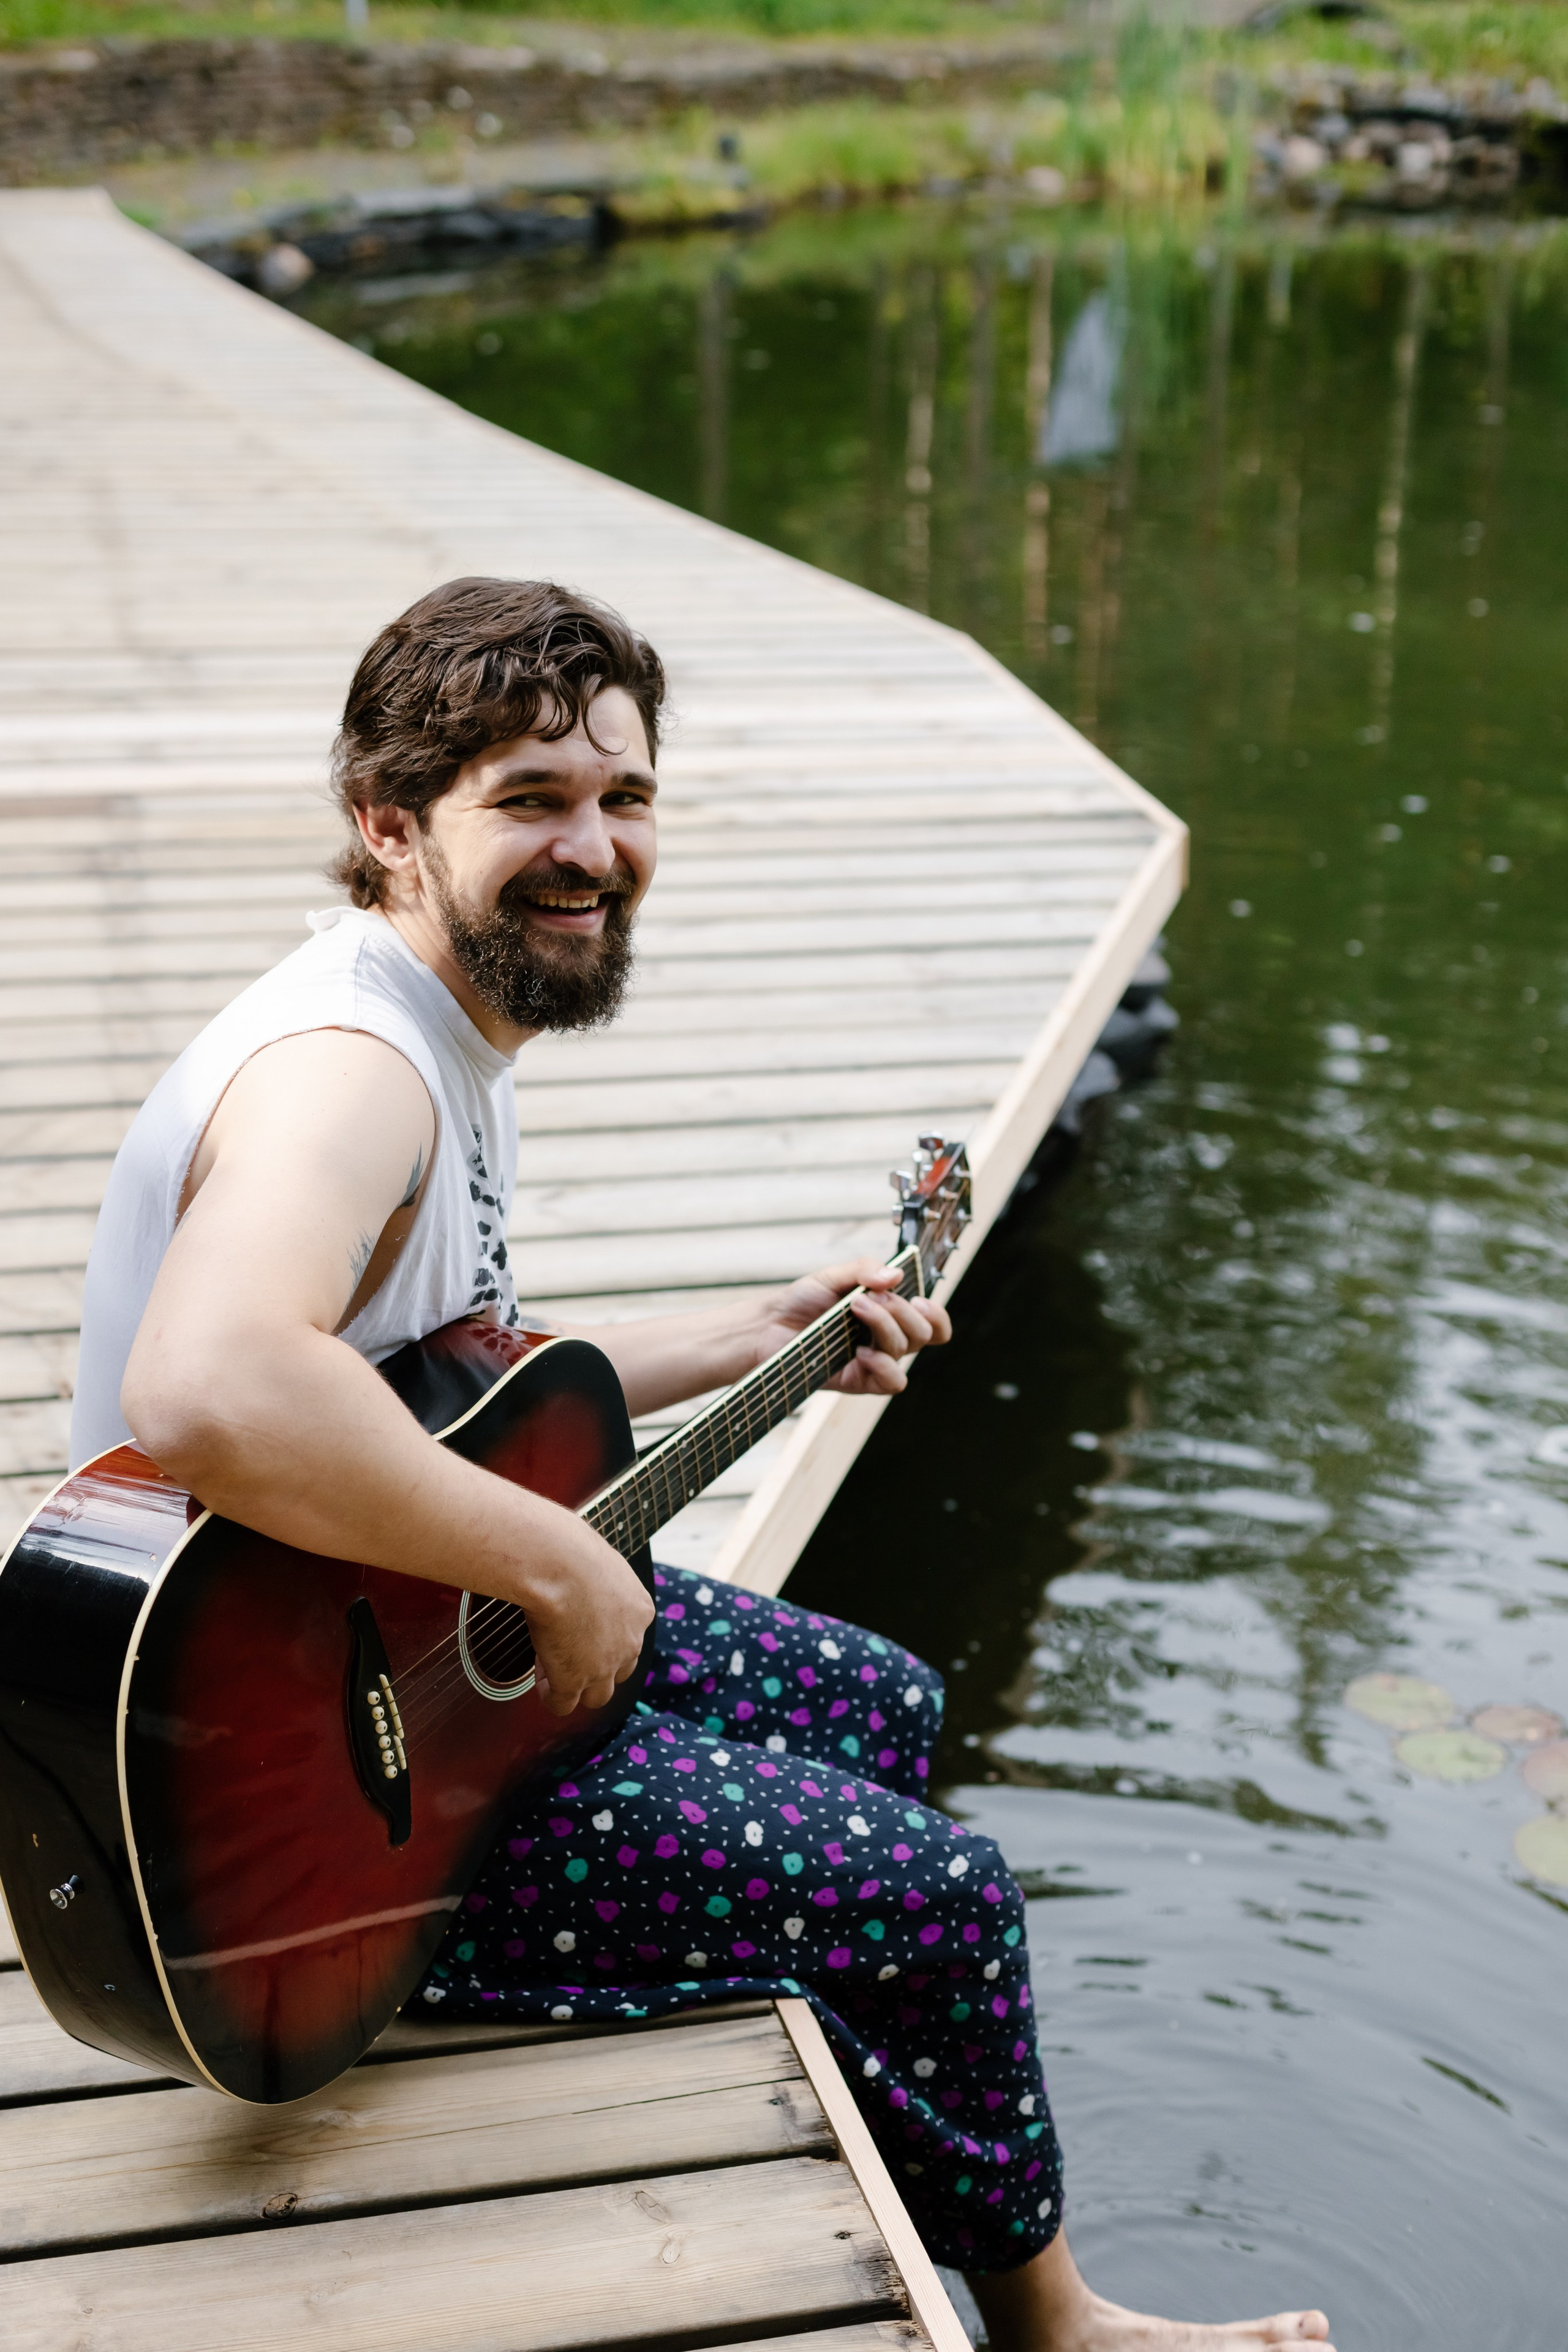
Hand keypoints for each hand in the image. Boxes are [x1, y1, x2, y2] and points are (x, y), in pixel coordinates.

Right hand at [505, 1512, 654, 1718]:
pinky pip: (564, 1704)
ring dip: (577, 1687)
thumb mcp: (598, 1560)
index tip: (580, 1626)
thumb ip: (596, 1576)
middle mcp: (629, 1641)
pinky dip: (551, 1696)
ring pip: (597, 1695)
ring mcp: (604, 1665)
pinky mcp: (574, 1680)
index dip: (603, 1636)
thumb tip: (575, 1563)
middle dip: (597, 1667)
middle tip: (569, 1651)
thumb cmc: (571, 1549)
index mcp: (639, 1609)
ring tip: (553, 1671)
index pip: (629, 1636)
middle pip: (621, 1671)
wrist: (559, 1564)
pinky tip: (540, 1681)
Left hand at [751, 1258, 951, 1397]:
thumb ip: (864, 1269)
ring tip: (855, 1309)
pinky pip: (892, 1382)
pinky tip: (861, 1351)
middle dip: (901, 1310)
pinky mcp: (860, 1381)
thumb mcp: (833, 1276)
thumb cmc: (800, 1302)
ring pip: (905, 1350)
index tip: (918, 1299)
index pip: (932, 1322)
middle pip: (922, 1333)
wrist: (768, 1326)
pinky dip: (884, 1365)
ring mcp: (874, 1361)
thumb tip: (895, 1275)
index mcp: (888, 1313)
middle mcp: (885, 1338)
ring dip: (885, 1326)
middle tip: (868, 1297)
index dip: (936, 1314)